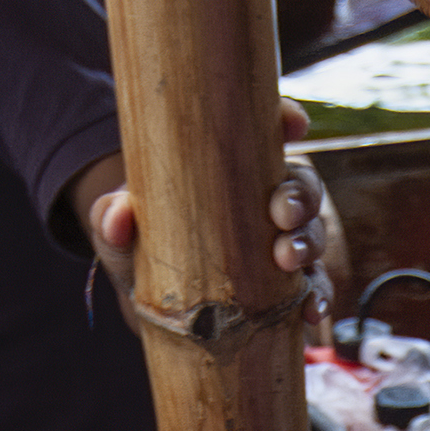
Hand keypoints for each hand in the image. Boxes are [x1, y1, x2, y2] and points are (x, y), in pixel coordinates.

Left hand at [68, 103, 330, 315]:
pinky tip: (309, 311)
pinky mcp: (285, 290)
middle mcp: (265, 201)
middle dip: (299, 194)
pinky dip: (317, 297)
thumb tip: (118, 215)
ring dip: (309, 243)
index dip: (286, 120)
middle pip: (300, 183)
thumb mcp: (120, 232)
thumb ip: (111, 218)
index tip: (292, 125)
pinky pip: (313, 288)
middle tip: (280, 212)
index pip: (267, 131)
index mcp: (233, 168)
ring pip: (312, 233)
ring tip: (288, 260)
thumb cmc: (141, 249)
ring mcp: (280, 245)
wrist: (153, 307)